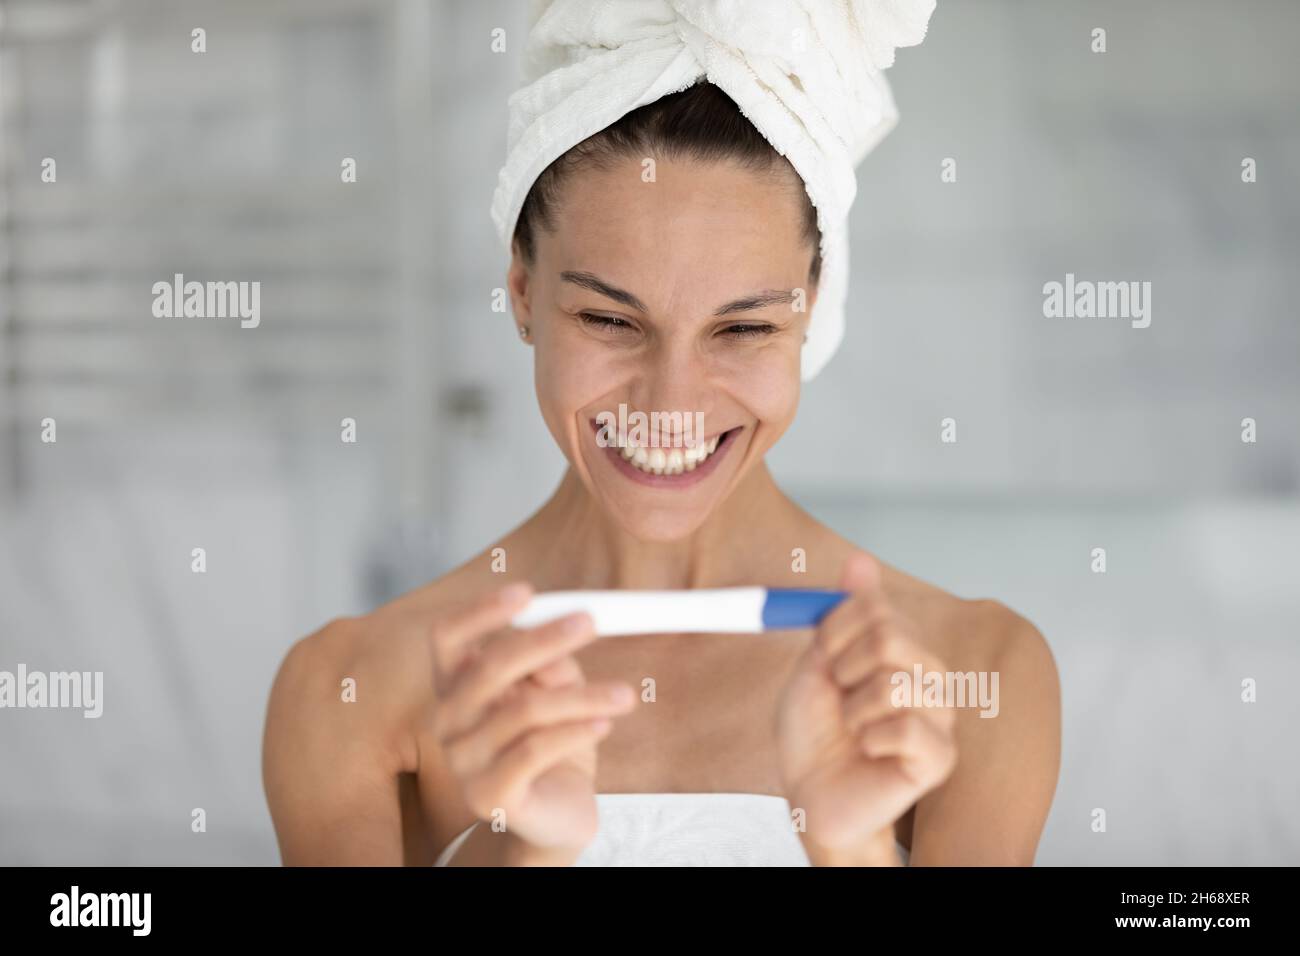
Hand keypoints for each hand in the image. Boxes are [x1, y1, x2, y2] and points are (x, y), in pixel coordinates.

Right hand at [429, 583, 636, 861]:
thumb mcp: (557, 691)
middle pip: (488, 667)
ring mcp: (463, 761)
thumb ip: (550, 666)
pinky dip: (577, 731)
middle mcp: (448, 721)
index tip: (527, 592)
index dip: (481, 611)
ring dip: (584, 696)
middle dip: (544, 640)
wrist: (559, 812)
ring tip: (625, 695)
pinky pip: (535, 750)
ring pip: (525, 710)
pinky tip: (605, 725)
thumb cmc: (554, 741)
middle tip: (590, 624)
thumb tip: (553, 648)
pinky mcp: (488, 796)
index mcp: (456, 686)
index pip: (447, 637)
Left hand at [776, 552, 957, 860]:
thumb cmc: (814, 734)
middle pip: (890, 636)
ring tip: (852, 729)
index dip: (834, 631)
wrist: (811, 795)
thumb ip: (839, 614)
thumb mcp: (815, 664)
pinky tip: (869, 752)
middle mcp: (928, 674)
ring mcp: (940, 715)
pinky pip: (906, 727)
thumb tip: (860, 559)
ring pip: (894, 683)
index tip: (823, 660)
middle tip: (839, 697)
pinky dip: (870, 740)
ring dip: (852, 710)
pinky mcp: (940, 756)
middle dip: (843, 668)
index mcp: (901, 647)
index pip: (876, 604)